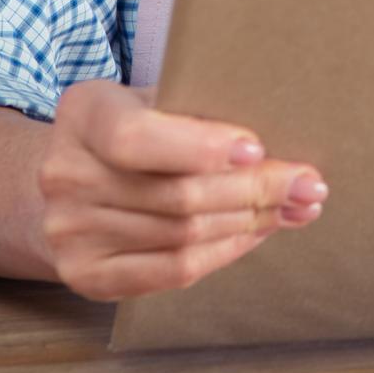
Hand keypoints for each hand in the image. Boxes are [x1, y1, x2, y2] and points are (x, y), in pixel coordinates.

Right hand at [37, 79, 326, 300]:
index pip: (135, 138)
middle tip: (308, 185)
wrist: (73, 177)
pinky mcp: (86, 274)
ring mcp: (68, 230)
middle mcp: (65, 173)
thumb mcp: (155, 98)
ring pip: (183, 235)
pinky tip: (256, 233)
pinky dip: (225, 251)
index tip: (257, 149)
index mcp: (83, 113)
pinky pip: (172, 271)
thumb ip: (200, 110)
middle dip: (255, 190)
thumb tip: (284, 134)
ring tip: (294, 207)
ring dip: (250, 222)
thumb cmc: (135, 128)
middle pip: (176, 194)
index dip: (199, 147)